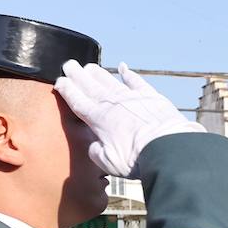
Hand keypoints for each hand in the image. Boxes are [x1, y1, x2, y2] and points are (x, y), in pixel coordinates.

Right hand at [54, 61, 202, 177]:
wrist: (167, 148)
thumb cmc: (137, 159)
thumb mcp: (109, 163)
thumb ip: (96, 153)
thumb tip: (95, 146)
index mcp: (98, 119)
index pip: (76, 100)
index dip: (66, 89)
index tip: (60, 81)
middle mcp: (111, 103)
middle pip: (89, 84)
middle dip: (77, 74)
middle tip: (69, 64)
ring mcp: (131, 97)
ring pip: (109, 79)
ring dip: (97, 72)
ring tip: (88, 66)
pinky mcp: (150, 96)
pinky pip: (136, 81)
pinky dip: (128, 73)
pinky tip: (123, 67)